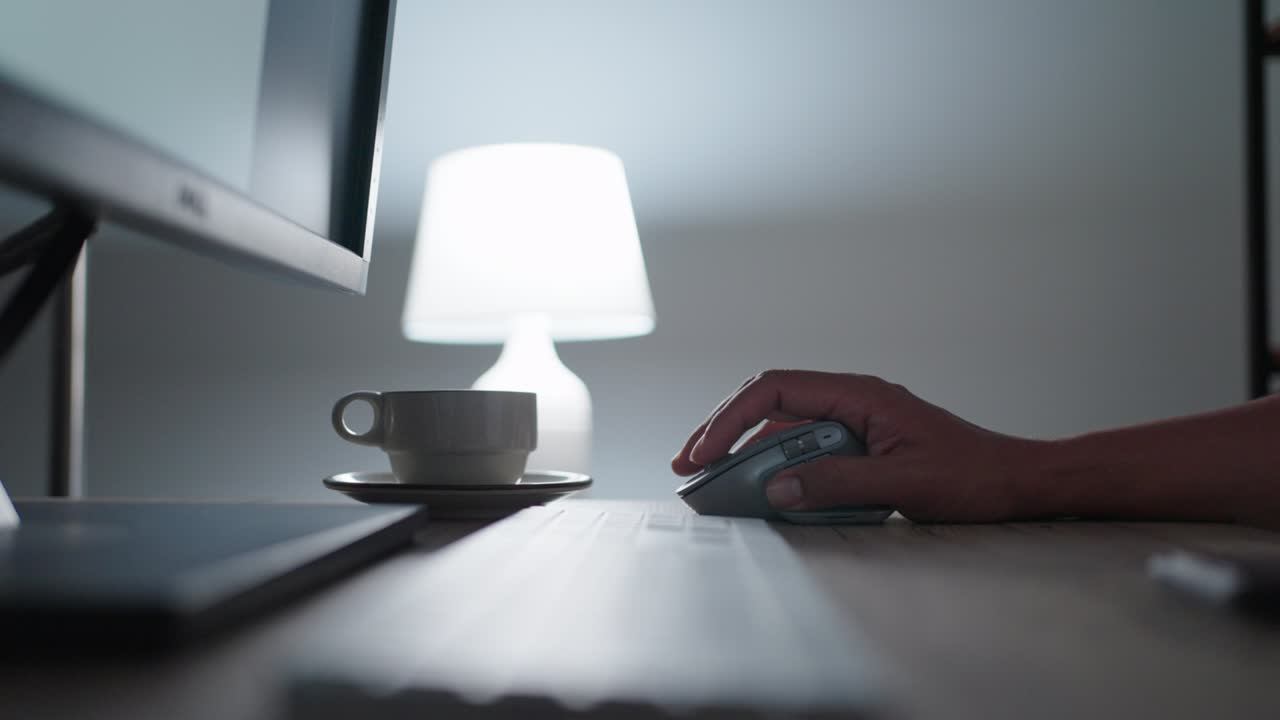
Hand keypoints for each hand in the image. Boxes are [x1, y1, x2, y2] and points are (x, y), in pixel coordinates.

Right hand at [671, 369, 1045, 522]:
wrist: (1018, 483)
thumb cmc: (974, 476)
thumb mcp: (903, 484)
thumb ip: (837, 483)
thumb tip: (775, 489)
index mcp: (859, 395)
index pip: (775, 390)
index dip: (730, 419)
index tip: (704, 453)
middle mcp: (851, 401)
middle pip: (769, 404)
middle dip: (723, 431)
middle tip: (688, 464)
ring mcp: (854, 422)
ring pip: (784, 429)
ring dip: (747, 452)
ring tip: (712, 480)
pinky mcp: (860, 446)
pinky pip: (806, 451)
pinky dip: (778, 469)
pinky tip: (761, 492)